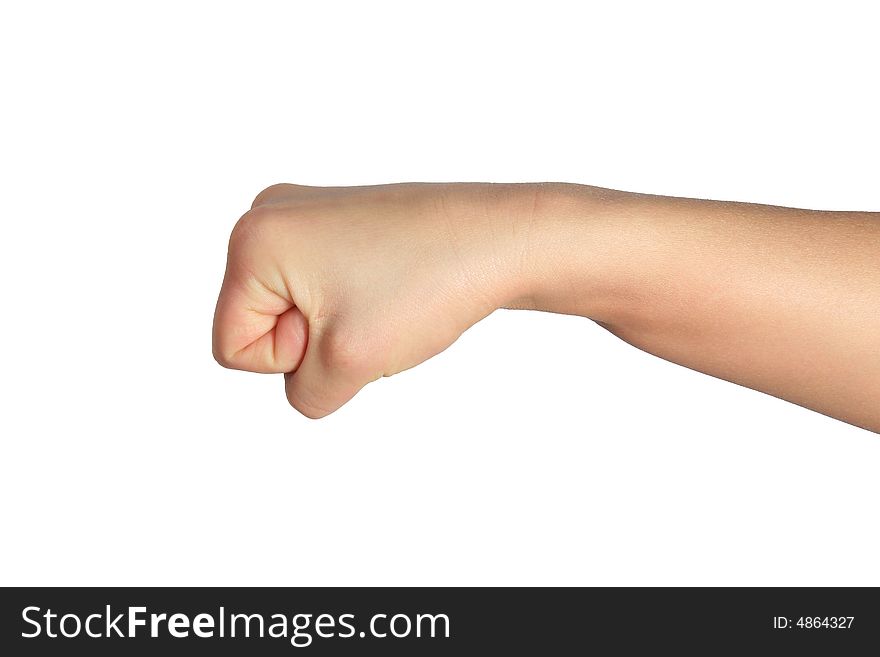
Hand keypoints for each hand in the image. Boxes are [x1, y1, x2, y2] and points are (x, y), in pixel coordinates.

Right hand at [212, 183, 530, 417]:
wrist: (501, 240)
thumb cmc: (425, 287)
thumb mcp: (346, 364)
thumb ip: (303, 393)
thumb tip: (308, 375)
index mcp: (252, 240)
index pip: (234, 349)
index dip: (292, 359)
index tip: (345, 323)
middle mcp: (268, 214)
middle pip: (260, 328)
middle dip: (313, 341)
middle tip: (370, 311)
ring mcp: (305, 213)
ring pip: (295, 314)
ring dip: (338, 327)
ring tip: (385, 297)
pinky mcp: (337, 221)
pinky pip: (322, 292)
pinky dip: (354, 305)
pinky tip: (393, 287)